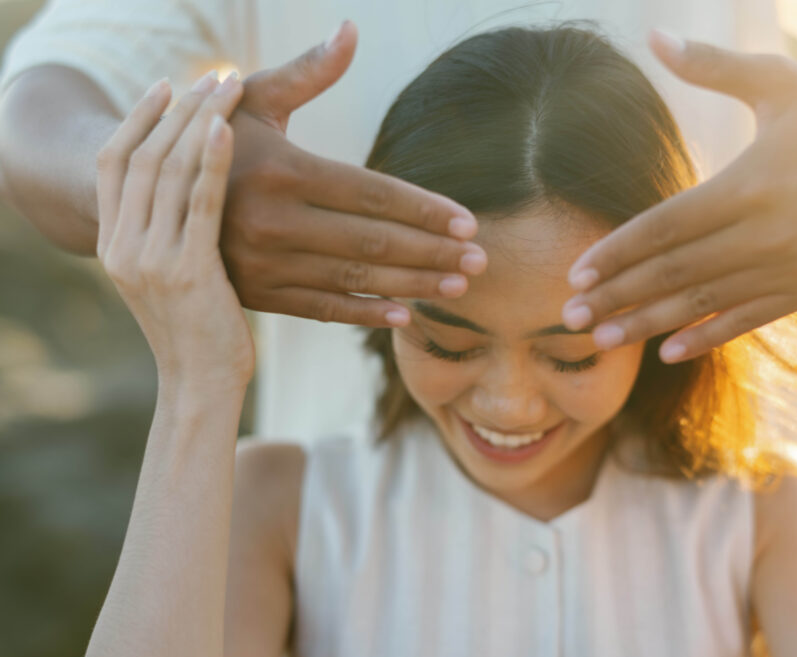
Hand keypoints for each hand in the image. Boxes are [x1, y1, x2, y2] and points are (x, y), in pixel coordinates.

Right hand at [96, 72, 253, 390]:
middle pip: (142, 156)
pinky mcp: (187, 271)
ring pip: (169, 171)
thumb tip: (194, 197)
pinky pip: (198, 204)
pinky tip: (226, 130)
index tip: (167, 86)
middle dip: (178, 110)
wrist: (202, 387)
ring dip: (199, 122)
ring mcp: (150, 258)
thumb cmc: (200, 334)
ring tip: (228, 88)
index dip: (138, 119)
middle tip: (213, 75)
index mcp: (113, 245)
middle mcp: (123, 246)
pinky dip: (212, 162)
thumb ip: (170, 238)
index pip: (114, 163)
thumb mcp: (172, 280)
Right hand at [221, 20, 485, 327]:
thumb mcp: (253, 99)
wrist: (146, 195)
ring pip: (354, 279)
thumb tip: (351, 30)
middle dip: (433, 251)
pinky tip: (406, 316)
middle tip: (481, 259)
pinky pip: (321, 309)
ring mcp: (263, 263)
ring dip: (413, 284)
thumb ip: (308, 72)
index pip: (372, 193)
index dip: (425, 210)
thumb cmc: (215, 137)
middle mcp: (272, 220)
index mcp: (281, 169)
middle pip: (372, 241)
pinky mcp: (257, 294)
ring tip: (460, 284)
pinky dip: (365, 313)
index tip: (469, 221)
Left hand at [561, 30, 796, 362]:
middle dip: (615, 297)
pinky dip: (705, 337)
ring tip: (601, 341)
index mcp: (746, 187)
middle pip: (671, 273)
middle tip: (568, 319)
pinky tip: (667, 353)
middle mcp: (759, 237)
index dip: (615, 252)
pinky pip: (745, 321)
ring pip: (700, 304)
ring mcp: (782, 270)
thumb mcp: (781, 82)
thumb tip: (655, 35)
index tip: (574, 273)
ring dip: (645, 324)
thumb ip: (713, 67)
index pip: (662, 228)